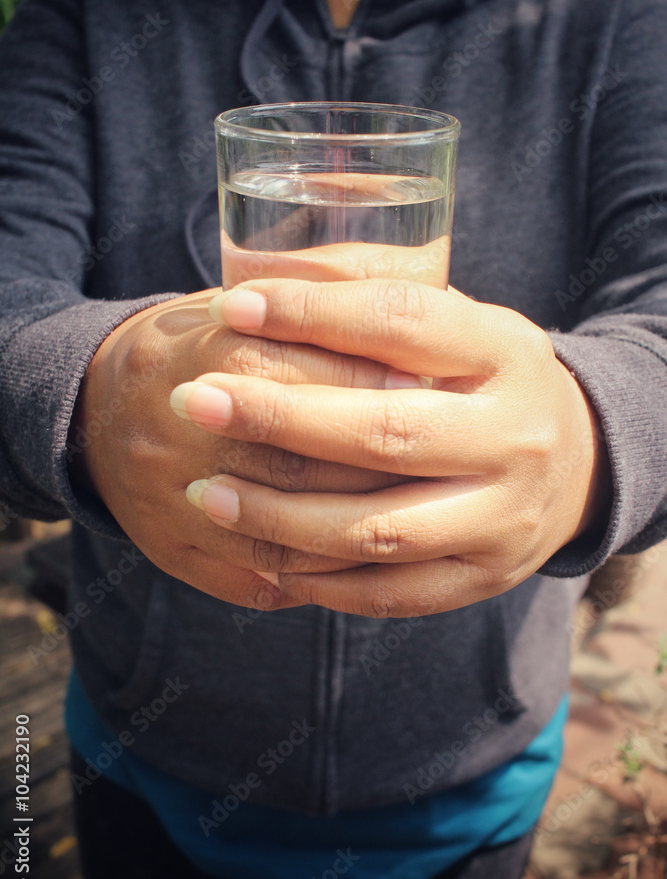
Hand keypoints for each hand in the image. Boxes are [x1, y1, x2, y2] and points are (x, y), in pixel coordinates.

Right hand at [69, 290, 412, 607]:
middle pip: (300, 463)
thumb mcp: (247, 299)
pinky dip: (319, 578)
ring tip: (419, 514)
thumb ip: (328, 292)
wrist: (98, 412)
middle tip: (443, 459)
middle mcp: (186, 432)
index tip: (435, 382)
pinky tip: (367, 562)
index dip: (377, 384)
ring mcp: (173, 499)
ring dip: (355, 529)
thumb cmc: (198, 347)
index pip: (313, 378)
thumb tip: (422, 308)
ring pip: (283, 534)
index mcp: (210, 355)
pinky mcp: (176, 552)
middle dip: (378, 465)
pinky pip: (258, 579)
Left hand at [171, 278, 611, 617]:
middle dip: (278, 418)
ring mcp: (504, 516)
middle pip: (386, 433)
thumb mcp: (463, 322)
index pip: (403, 322)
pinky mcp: (486, 576)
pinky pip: (392, 593)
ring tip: (207, 494)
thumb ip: (378, 300)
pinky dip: (321, 582)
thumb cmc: (490, 380)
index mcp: (504, 353)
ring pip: (380, 529)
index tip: (232, 307)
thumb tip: (262, 285)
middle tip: (196, 402)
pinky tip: (266, 558)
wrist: (581, 464)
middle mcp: (514, 437)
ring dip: (280, 516)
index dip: (312, 312)